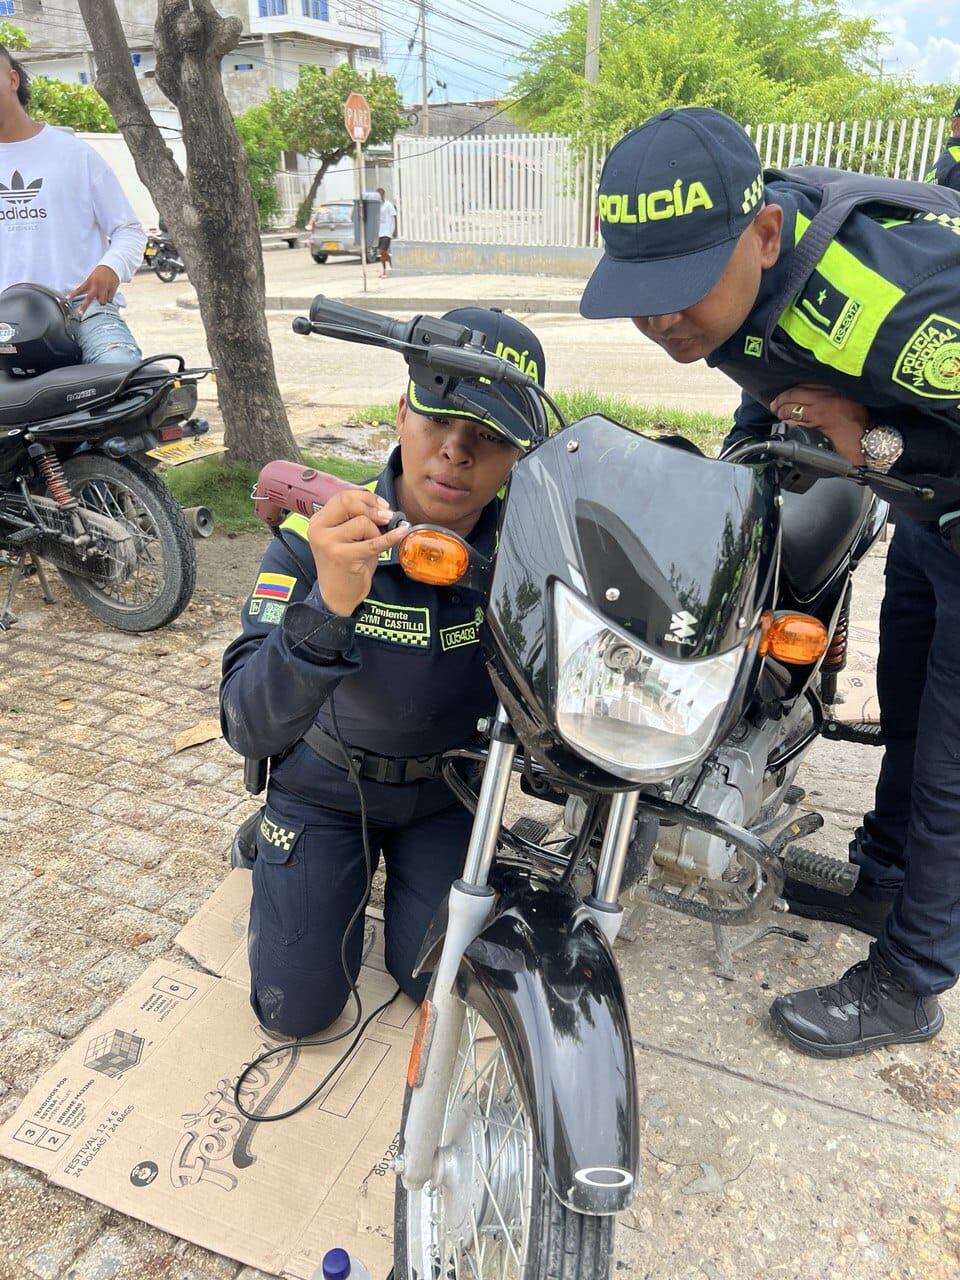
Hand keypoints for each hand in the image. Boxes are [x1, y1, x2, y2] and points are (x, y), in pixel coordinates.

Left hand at [67, 264, 119, 315]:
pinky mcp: (112, 289)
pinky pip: (110, 299)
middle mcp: (96, 285)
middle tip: (80, 313)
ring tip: (104, 295)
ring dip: (102, 301)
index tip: (66, 299)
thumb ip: (91, 288)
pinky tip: (109, 293)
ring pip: (102, 301)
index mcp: (89, 282)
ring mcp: (104, 288)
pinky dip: (109, 298)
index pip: (79, 289)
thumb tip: (94, 301)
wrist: (111, 267)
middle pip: (89, 298)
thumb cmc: (100, 274)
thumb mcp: (92, 278)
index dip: (73, 294)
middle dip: (84, 307)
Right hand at [308, 489, 407, 616]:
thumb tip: (385, 509)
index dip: (365, 497)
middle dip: (372, 508)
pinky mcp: (343, 556)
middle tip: (387, 516)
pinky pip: (373, 542)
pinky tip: (401, 533)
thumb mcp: (348, 538)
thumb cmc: (346, 565)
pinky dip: (390, 537)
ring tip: (375, 545)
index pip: (342, 497)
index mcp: (319, 521)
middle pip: (349, 503)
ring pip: (362, 522)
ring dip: (376, 531)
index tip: (382, 504)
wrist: (337, 596)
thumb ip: (359, 520)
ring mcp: (328, 543)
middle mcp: (319, 529)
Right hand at [770, 384, 868, 464]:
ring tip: (784, 397)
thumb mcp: (829, 446)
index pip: (793, 409)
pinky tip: (802, 390)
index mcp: (821, 414)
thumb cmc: (856, 445)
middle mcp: (826, 399)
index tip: (778, 415)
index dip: (782, 412)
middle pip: (796, 393)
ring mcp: (834, 391)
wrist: (877, 437)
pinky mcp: (841, 389)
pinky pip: (818, 382)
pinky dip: (807, 385)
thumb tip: (791, 424)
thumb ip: (807, 434)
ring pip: (806, 385)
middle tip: (774, 405)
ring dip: (793, 391)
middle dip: (782, 399)